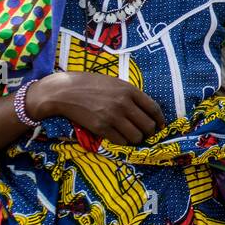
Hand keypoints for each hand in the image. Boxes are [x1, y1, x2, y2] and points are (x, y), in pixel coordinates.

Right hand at [27, 71, 166, 144]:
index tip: (160, 126)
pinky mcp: (101, 128)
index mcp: (129, 90)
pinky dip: (123, 142)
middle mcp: (124, 104)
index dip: (160, 120)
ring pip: (136, 136)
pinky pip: (121, 141)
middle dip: (149, 132)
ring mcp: (113, 116)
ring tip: (132, 137)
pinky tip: (120, 138)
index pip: (154, 109)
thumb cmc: (89, 84)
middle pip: (148, 125)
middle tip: (145, 134)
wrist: (64, 92)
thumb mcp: (114, 83)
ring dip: (137, 139)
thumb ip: (130, 94)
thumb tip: (145, 109)